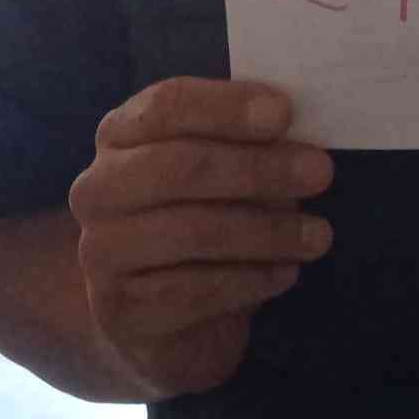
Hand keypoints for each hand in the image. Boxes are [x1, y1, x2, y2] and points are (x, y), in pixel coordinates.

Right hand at [68, 77, 333, 397]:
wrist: (164, 313)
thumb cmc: (203, 212)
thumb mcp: (222, 164)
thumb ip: (248, 139)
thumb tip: (298, 134)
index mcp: (120, 133)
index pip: (167, 106)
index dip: (227, 107)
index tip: (285, 113)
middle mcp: (97, 188)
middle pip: (180, 165)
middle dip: (258, 168)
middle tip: (320, 172)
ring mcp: (100, 252)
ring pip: (193, 230)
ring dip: (268, 231)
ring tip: (318, 234)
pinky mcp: (120, 310)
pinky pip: (195, 290)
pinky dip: (252, 279)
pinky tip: (287, 272)